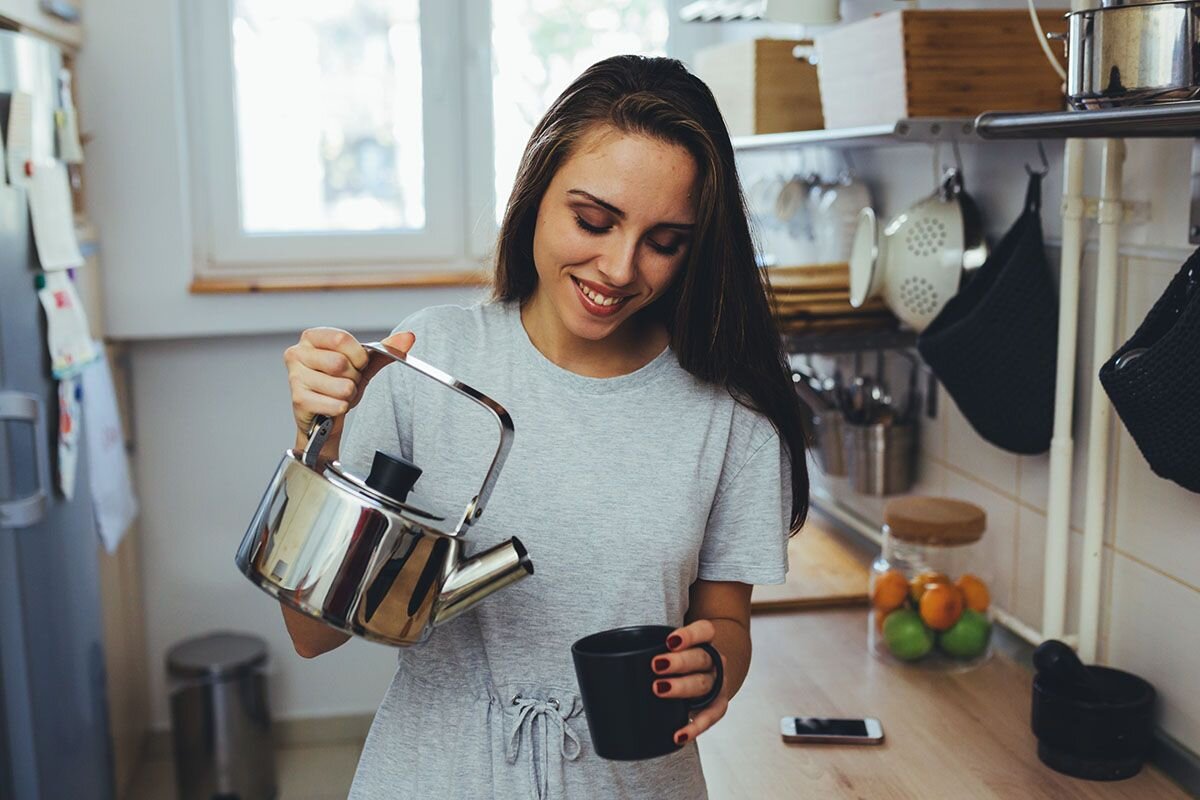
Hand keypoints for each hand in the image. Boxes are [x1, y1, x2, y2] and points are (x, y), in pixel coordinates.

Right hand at [283, 327, 414, 440]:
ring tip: (339, 394)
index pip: (341, 339)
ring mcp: (295, 377)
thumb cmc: (340, 383)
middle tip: (346, 382)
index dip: (358, 356)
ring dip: (349, 395)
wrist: (326, 416)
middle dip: (353, 378)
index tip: (358, 365)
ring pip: (342, 386)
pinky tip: (333, 406)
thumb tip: (408, 337)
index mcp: (312, 337)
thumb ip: (385, 350)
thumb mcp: (363, 364)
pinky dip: (342, 408)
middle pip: (340, 363)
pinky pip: (336, 404)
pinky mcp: (299, 400)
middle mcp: (297, 353)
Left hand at [651, 619, 728, 745]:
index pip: (704, 631)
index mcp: (704, 641)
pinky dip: (695, 727)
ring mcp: (716, 684)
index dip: (690, 635)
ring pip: (703, 684)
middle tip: (656, 666)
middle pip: (701, 658)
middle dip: (679, 662)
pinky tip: (678, 734)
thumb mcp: (669, 649)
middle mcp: (714, 661)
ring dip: (682, 687)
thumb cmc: (678, 660)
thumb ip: (648, 648)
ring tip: (659, 690)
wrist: (703, 676)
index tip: (669, 641)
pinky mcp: (717, 706)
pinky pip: (710, 717)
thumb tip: (603, 660)